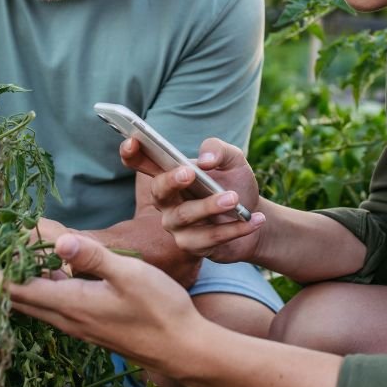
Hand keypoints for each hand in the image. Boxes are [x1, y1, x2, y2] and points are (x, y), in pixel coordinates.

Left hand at [0, 233, 205, 375]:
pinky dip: (28, 295)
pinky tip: (32, 284)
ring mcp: (76, 325)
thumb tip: (58, 240)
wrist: (182, 348)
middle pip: (14, 301)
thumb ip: (92, 256)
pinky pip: (46, 309)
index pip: (18, 288)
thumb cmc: (160, 309)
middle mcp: (66, 318)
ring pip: (29, 306)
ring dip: (2, 291)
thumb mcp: (130, 274)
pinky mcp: (87, 326)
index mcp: (71, 304)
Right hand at [124, 137, 266, 263]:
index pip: (142, 163)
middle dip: (171, 181)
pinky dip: (236, 228)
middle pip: (158, 192)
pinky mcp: (193, 246)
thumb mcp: (233, 160)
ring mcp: (177, 225)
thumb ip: (219, 150)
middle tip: (190, 173)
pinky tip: (255, 219)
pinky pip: (210, 238)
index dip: (131, 153)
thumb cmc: (235, 183)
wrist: (254, 215)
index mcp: (170, 175)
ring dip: (210, 206)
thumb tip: (205, 160)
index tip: (133, 140)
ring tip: (234, 198)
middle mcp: (167, 201)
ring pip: (186, 216)